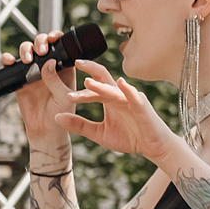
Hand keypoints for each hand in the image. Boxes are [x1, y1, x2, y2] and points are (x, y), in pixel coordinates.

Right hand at [3, 32, 74, 154]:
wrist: (46, 130)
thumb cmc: (61, 114)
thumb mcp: (64, 96)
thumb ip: (56, 80)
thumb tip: (48, 62)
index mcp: (65, 67)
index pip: (61, 46)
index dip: (56, 37)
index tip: (53, 38)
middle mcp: (49, 66)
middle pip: (42, 44)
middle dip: (40, 41)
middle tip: (41, 51)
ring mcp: (33, 72)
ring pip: (27, 51)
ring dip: (25, 49)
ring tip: (27, 59)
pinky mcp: (19, 79)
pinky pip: (11, 66)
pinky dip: (8, 60)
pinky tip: (9, 61)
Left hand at [54, 61, 183, 166]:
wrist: (153, 147)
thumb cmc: (130, 137)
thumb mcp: (99, 133)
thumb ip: (80, 125)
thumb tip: (56, 116)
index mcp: (109, 100)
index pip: (92, 89)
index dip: (79, 90)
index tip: (64, 88)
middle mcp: (119, 95)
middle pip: (104, 78)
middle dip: (90, 69)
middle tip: (76, 61)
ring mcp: (131, 99)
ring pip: (114, 89)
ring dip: (101, 86)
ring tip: (87, 82)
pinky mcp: (143, 107)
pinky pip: (134, 96)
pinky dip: (128, 90)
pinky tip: (121, 84)